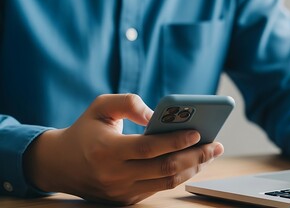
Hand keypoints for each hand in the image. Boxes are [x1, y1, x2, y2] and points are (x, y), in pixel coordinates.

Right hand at [24, 94, 223, 204]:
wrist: (60, 164)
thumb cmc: (85, 130)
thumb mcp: (100, 106)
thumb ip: (129, 103)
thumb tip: (157, 115)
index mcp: (106, 151)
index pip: (149, 148)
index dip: (176, 141)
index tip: (198, 132)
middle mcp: (114, 175)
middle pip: (165, 169)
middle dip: (196, 157)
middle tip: (216, 145)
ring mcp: (121, 191)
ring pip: (166, 183)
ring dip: (193, 169)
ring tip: (211, 154)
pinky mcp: (126, 199)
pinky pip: (159, 188)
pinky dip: (180, 176)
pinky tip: (193, 163)